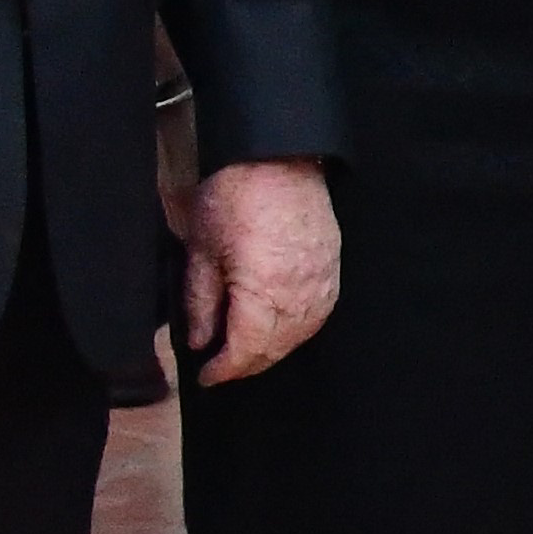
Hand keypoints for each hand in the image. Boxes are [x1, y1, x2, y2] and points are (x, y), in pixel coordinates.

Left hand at [187, 156, 340, 379]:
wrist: (278, 157)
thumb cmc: (235, 195)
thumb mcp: (202, 249)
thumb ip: (201, 301)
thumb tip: (200, 340)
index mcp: (264, 290)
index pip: (248, 348)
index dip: (225, 369)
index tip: (206, 376)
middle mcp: (300, 293)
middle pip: (276, 348)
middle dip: (247, 364)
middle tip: (222, 368)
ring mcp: (322, 281)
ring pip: (300, 335)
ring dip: (273, 350)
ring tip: (247, 352)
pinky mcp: (332, 269)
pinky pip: (318, 314)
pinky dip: (297, 331)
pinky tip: (280, 330)